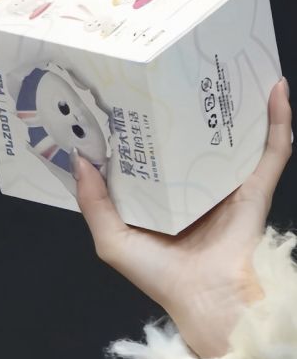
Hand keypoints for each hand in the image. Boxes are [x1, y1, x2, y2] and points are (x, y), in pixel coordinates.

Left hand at [72, 77, 292, 357]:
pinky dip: (276, 116)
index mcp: (162, 195)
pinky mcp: (256, 185)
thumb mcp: (112, 240)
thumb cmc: (159, 275)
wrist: (206, 297)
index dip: (141, 121)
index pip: (152, 149)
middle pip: (193, 133)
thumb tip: (80, 160)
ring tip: (228, 63)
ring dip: (235, 99)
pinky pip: (272, 145)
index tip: (127, 89)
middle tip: (176, 61)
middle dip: (188, 99)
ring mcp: (227, 182)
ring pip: (233, 132)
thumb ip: (94, 203)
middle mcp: (195, 184)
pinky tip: (274, 87)